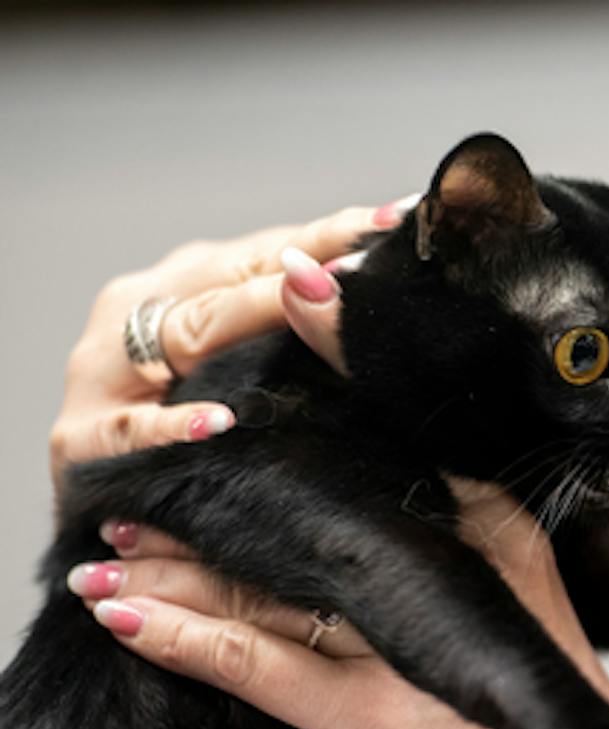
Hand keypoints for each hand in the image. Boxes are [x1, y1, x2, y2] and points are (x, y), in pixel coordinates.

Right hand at [48, 196, 416, 489]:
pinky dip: (176, 424)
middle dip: (305, 255)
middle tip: (369, 250)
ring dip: (247, 312)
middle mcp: (144, 307)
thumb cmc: (185, 423)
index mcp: (188, 287)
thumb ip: (294, 331)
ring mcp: (106, 367)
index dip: (333, 233)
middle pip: (234, 275)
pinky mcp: (83, 436)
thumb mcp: (241, 370)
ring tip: (307, 300)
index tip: (396, 216)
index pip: (270, 248)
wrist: (101, 502)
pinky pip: (134, 426)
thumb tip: (369, 295)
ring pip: (184, 330)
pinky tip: (220, 423)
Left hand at [72, 484, 608, 728]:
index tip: (221, 481)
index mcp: (486, 539)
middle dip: (209, 527)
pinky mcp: (360, 710)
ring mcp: (399, 645)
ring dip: (172, 575)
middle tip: (139, 514)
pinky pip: (252, 661)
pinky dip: (180, 638)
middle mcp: (443, 577)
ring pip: (263, 591)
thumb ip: (430, 580)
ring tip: (108, 563)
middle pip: (302, 535)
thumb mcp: (489, 632)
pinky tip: (124, 620)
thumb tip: (334, 550)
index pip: (361, 491)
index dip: (280, 486)